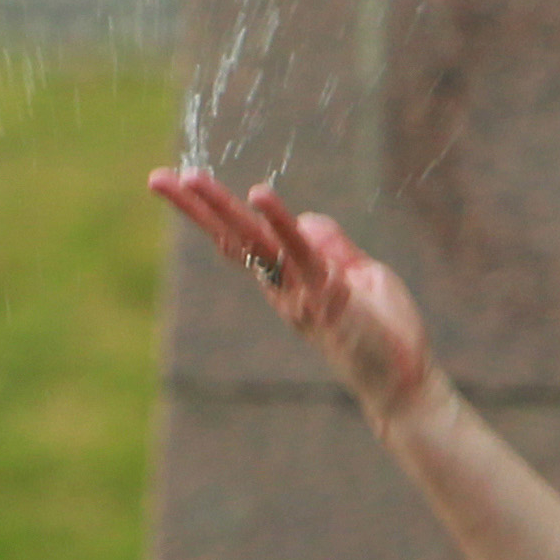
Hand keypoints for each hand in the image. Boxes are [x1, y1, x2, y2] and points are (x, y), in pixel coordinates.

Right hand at [149, 168, 439, 426]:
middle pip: (231, 239)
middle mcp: (283, 287)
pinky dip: (279, 222)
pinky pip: (299, 252)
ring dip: (220, 209)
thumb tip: (305, 219)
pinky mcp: (327, 296)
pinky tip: (258, 194)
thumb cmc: (383, 331)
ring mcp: (300, 292)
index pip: (243, 240)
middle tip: (156, 178)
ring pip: (253, 243)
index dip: (213, 212)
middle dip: (193, 209)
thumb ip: (333, 246)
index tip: (182, 182)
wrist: (403, 382)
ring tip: (191, 177)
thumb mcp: (361, 275)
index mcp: (287, 280)